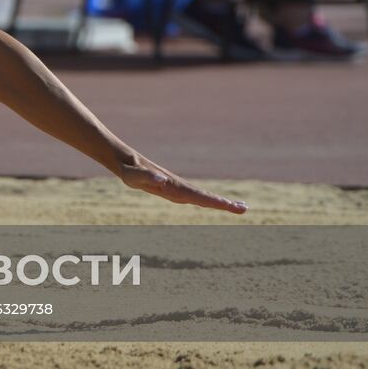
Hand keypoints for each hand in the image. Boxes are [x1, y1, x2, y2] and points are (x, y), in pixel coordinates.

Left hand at [114, 152, 246, 214]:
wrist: (123, 159)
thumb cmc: (127, 169)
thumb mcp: (133, 175)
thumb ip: (145, 177)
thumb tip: (163, 180)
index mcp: (172, 186)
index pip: (197, 196)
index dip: (214, 202)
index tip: (231, 206)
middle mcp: (177, 187)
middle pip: (204, 196)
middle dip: (223, 204)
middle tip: (244, 209)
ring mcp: (175, 187)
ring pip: (200, 196)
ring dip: (219, 202)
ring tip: (239, 207)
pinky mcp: (171, 188)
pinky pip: (192, 195)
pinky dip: (206, 199)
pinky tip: (215, 202)